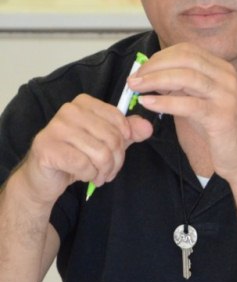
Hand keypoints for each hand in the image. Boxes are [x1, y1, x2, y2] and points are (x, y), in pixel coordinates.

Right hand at [21, 94, 152, 205]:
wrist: (44, 179)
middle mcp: (68, 111)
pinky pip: (83, 164)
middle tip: (109, 171)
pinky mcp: (47, 148)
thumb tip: (148, 127)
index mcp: (83, 103)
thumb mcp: (106, 143)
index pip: (118, 119)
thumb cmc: (75, 157)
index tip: (119, 151)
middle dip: (115, 161)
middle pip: (111, 138)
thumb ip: (128, 133)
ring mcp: (55, 128)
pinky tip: (84, 176)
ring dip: (103, 171)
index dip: (124, 140)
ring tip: (98, 176)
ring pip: (100, 153)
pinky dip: (89, 175)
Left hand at [129, 43, 236, 178]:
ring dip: (155, 80)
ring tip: (136, 88)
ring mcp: (225, 95)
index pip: (187, 51)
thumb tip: (151, 75)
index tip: (141, 69)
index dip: (160, 57)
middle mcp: (226, 77)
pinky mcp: (221, 116)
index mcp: (221, 68)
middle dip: (154, 66)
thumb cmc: (219, 127)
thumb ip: (180, 85)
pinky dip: (164, 102)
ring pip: (186, 77)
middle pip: (185, 59)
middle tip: (134, 78)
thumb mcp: (199, 99)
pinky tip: (148, 104)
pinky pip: (188, 104)